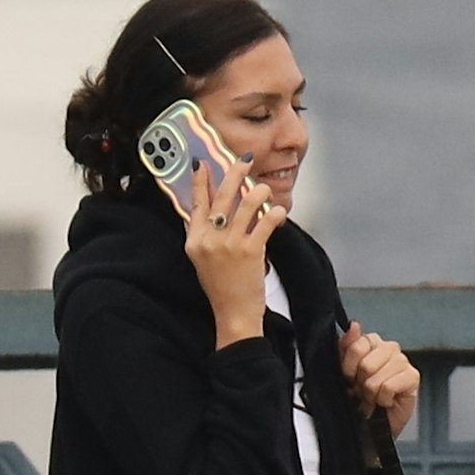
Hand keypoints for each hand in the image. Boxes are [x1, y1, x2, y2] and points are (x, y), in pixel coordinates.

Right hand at [185, 162, 277, 345]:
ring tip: (265, 189)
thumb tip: (212, 206)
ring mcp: (230, 244)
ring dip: (259, 192)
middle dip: (235, 175)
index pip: (197, 203)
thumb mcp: (201, 258)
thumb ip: (203, 233)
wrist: (232, 312)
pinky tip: (279, 212)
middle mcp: (210, 239)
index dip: (201, 181)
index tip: (203, 163)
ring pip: (246, 204)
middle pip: (222, 197)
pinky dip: (274, 214)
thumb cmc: (220, 286)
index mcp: (195, 239)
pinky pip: (265, 222)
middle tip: (245, 161)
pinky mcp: (250, 250)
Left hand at [341, 324, 419, 438]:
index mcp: (372, 342)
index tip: (349, 378)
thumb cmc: (359, 398)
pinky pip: (388, 387)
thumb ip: (347, 346)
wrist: (370, 427)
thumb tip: (355, 325)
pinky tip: (386, 401)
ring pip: (377, 377)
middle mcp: (390, 348)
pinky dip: (383, 399)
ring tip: (374, 397)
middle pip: (366, 363)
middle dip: (361, 383)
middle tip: (363, 391)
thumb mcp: (345, 371)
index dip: (349, 366)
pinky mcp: (413, 377)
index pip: (357, 344)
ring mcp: (403, 362)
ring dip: (372, 393)